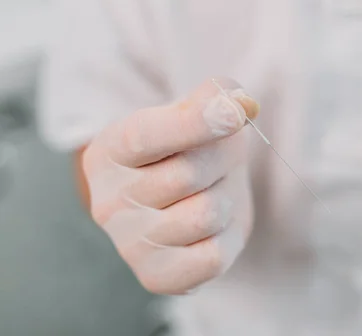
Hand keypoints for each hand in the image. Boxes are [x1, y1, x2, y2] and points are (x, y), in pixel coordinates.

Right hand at [82, 78, 259, 294]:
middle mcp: (107, 202)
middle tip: (220, 157)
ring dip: (225, 197)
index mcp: (108, 153)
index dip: (195, 122)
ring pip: (206, 215)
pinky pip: (213, 257)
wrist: (181, 203)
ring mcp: (128, 245)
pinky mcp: (156, 277)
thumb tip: (239, 102)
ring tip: (212, 191)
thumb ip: (213, 99)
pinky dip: (226, 237)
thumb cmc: (188, 152)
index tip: (234, 111)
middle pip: (188, 174)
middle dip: (222, 158)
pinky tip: (212, 227)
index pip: (145, 136)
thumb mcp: (194, 115)